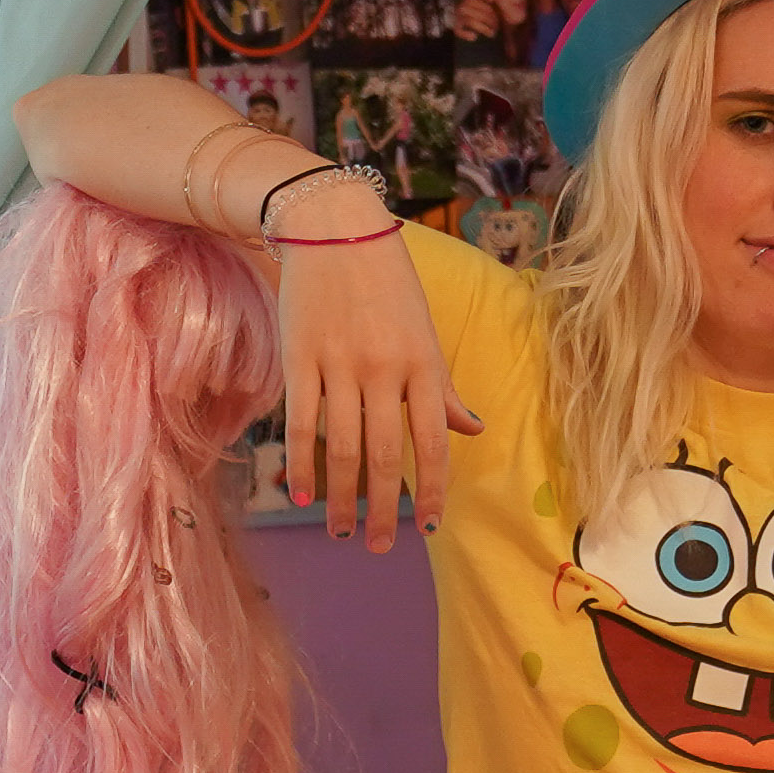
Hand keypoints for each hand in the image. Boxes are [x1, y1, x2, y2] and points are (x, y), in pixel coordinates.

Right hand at [276, 200, 475, 543]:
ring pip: (341, 447)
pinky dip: (302, 462)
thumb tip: (474, 430)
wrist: (331, 226)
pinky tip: (302, 493)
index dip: (430, 489)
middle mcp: (384, 369)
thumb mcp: (425, 331)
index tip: (428, 526)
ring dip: (340, 497)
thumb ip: (443, 387)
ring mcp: (340, 364)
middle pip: (382, 455)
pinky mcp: (300, 358)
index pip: (432, 442)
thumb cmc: (386, 282)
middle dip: (382, 509)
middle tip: (378, 547)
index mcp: (423, 364)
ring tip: (339, 529)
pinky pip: (301, 422)